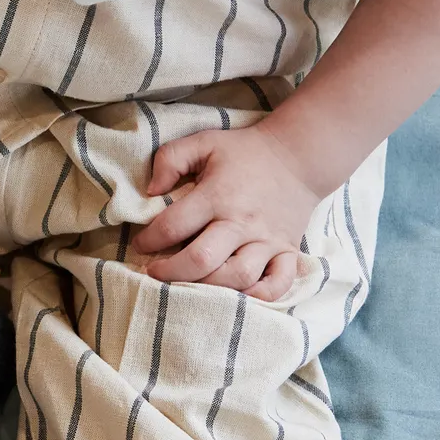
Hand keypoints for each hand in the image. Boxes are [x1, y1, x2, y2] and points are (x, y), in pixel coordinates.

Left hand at [133, 122, 316, 296]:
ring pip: (237, 277)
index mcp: (217, 196)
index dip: (148, 240)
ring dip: (208, 287)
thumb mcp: (203, 142)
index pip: (173, 226)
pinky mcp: (287, 251)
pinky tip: (238, 297)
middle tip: (155, 272)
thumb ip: (170, 158)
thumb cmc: (245, 152)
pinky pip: (277, 284)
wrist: (299, 155)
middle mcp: (241, 223)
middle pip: (201, 260)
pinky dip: (259, 296)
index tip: (140, 245)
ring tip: (189, 285)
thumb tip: (151, 191)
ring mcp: (267, 240)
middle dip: (170, 272)